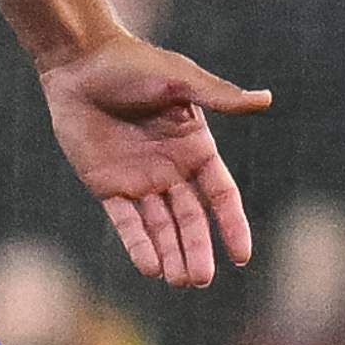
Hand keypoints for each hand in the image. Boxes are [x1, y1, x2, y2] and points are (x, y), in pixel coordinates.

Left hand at [39, 35, 268, 288]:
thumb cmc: (133, 64)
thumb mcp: (179, 79)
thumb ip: (218, 97)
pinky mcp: (108, 186)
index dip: (231, 224)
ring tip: (180, 282)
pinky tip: (150, 268)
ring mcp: (140, 180)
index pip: (221, 194)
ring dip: (171, 254)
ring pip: (161, 227)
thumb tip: (265, 101)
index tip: (242, 256)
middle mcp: (172, 169)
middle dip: (197, 249)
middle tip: (200, 279)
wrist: (80, 62)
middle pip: (191, 219)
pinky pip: (127, 222)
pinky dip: (138, 245)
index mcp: (195, 147)